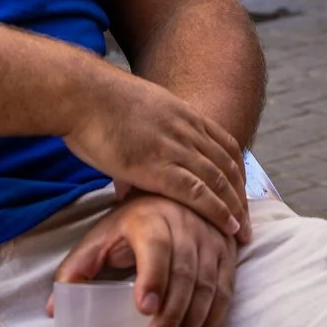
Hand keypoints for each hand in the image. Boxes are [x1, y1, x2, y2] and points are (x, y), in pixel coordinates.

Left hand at [53, 194, 236, 326]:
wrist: (173, 194)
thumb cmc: (130, 224)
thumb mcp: (100, 237)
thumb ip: (77, 269)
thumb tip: (54, 309)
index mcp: (149, 219)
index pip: (157, 247)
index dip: (153, 277)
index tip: (143, 309)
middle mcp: (186, 226)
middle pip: (185, 274)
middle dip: (172, 316)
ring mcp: (211, 240)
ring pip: (208, 287)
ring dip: (191, 325)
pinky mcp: (227, 255)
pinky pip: (225, 293)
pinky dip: (211, 322)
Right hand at [64, 71, 250, 242]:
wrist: (80, 93)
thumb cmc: (93, 102)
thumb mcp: (135, 109)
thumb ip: (147, 129)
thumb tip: (139, 148)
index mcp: (182, 114)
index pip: (225, 145)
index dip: (236, 171)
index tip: (240, 192)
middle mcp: (186, 130)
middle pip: (228, 165)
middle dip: (240, 195)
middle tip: (247, 220)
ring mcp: (174, 148)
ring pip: (218, 180)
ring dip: (235, 208)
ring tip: (242, 232)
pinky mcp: (157, 167)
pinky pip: (197, 192)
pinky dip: (217, 211)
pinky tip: (227, 227)